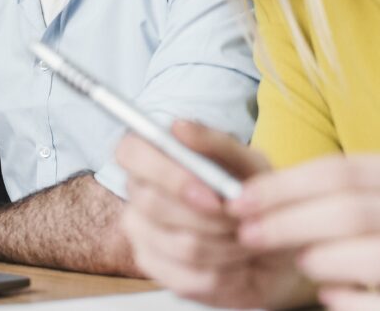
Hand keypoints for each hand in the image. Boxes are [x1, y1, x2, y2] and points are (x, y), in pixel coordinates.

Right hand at [116, 120, 304, 307]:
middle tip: (242, 219)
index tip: (210, 195)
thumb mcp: (251, 166)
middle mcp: (137, 193)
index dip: (166, 174)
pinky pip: (191, 277)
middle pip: (152, 204)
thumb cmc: (256, 199)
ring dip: (229, 246)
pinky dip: (228, 273)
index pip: (130, 153)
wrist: (275, 249)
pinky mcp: (154, 268)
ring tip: (248, 241)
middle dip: (211, 218)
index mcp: (153, 158)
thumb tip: (178, 126)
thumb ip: (217, 144)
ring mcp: (141, 233)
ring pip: (181, 244)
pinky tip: (237, 264)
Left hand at [231, 154, 379, 308]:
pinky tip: (329, 295)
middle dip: (288, 224)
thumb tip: (250, 197)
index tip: (240, 200)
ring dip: (321, 260)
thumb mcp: (354, 198)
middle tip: (248, 235)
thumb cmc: (368, 229)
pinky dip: (346, 299)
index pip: (339, 172)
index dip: (283, 186)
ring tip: (301, 262)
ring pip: (370, 256)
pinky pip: (378, 302)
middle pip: (349, 212)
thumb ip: (319, 195)